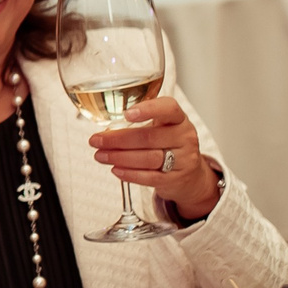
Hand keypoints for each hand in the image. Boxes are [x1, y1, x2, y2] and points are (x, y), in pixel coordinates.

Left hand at [91, 96, 220, 217]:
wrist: (190, 175)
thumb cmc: (169, 145)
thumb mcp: (161, 127)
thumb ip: (139, 124)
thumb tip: (106, 129)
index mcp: (179, 118)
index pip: (168, 108)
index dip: (148, 109)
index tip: (127, 113)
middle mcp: (184, 137)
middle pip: (149, 137)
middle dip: (118, 139)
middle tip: (97, 140)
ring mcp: (183, 159)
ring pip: (149, 158)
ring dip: (120, 157)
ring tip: (101, 156)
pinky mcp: (176, 179)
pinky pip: (150, 177)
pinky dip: (130, 174)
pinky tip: (116, 170)